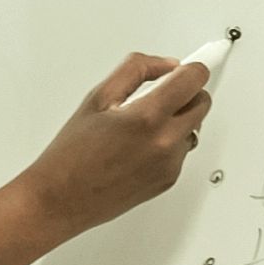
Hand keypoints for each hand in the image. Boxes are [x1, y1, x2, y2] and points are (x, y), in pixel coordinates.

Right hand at [21, 51, 211, 238]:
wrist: (61, 199)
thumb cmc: (72, 154)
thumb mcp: (98, 97)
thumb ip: (136, 70)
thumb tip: (166, 65)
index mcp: (147, 117)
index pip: (193, 80)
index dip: (193, 69)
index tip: (189, 67)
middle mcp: (165, 143)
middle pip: (202, 104)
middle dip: (187, 93)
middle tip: (162, 93)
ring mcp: (169, 164)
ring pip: (194, 128)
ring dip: (178, 120)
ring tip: (142, 125)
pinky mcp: (168, 180)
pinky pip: (181, 152)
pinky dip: (168, 144)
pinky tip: (139, 146)